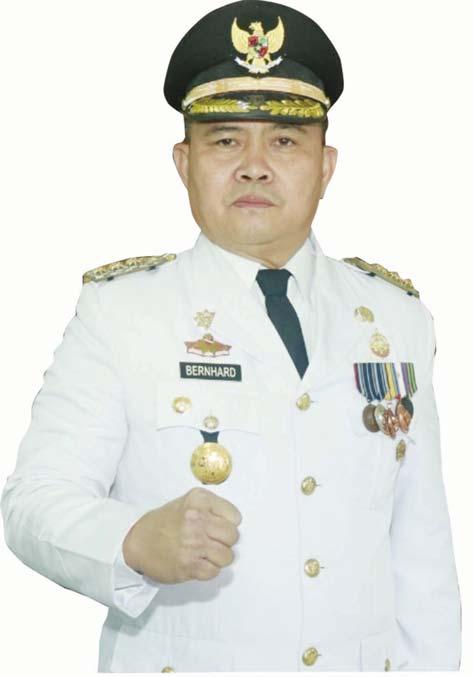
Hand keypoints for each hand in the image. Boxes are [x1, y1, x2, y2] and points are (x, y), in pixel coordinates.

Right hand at [122, 487, 241, 583]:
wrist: (137, 542)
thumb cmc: (164, 522)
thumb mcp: (188, 502)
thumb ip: (211, 507)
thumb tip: (234, 521)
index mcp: (198, 501)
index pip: (235, 516)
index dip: (228, 523)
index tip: (218, 525)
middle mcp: (196, 520)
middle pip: (233, 536)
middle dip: (225, 541)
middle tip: (213, 541)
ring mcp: (193, 544)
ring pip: (227, 556)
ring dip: (219, 558)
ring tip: (206, 553)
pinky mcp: (188, 566)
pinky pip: (214, 572)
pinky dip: (208, 570)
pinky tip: (198, 562)